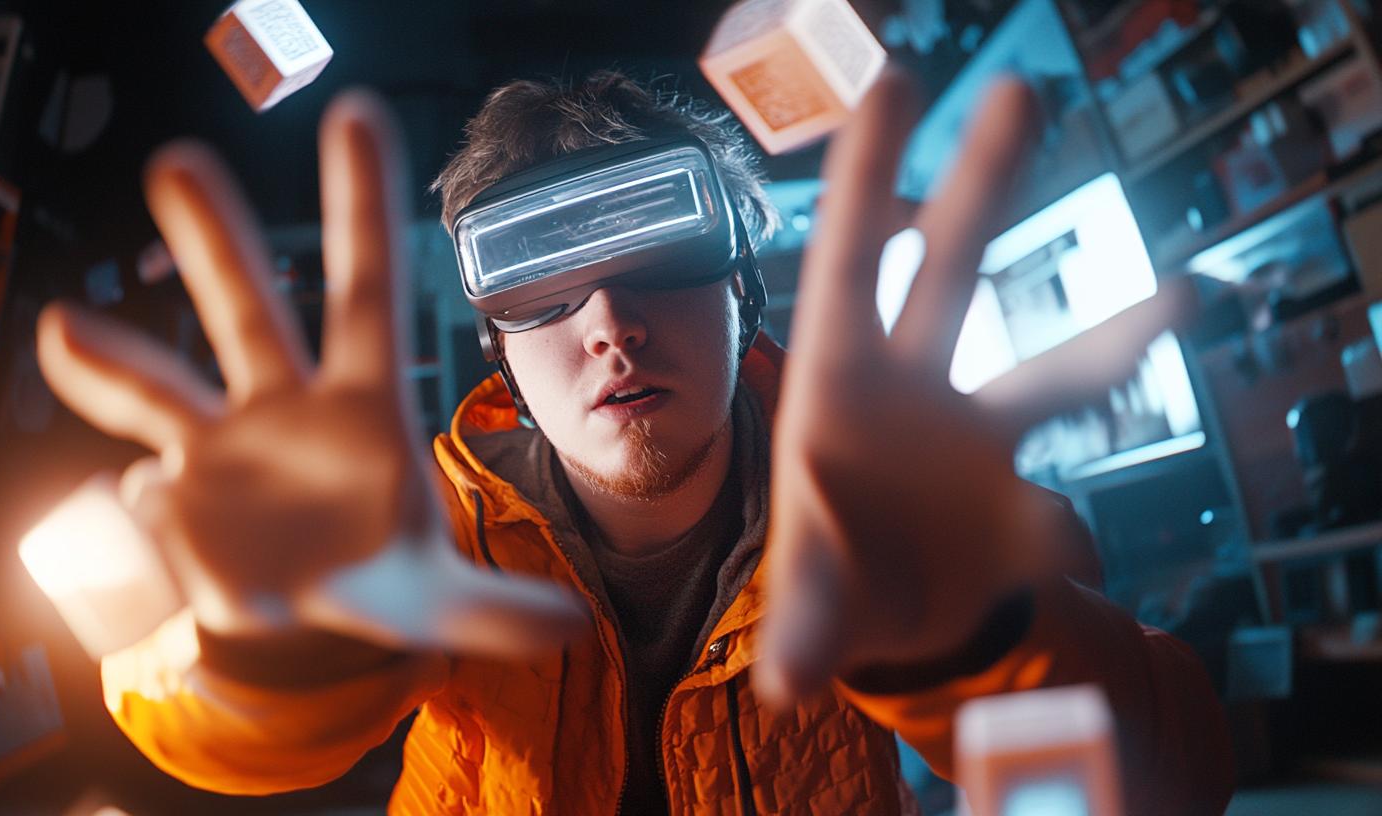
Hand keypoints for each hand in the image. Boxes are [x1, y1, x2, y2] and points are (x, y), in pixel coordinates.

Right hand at [37, 91, 586, 659]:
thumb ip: (497, 608)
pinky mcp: (175, 496)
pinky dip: (128, 500)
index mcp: (366, 405)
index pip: (369, 292)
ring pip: (162, 378)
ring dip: (111, 357)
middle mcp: (288, 404)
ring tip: (63, 330)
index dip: (363, 207)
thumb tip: (570, 624)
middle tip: (180, 162)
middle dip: (215, 241)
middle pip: (250, 309)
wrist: (309, 607)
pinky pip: (139, 488)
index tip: (357, 114)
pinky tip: (129, 503)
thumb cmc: (379, 573)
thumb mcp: (441, 600)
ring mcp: (223, 444)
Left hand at [754, 68, 1197, 702]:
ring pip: (1050, 364)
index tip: (890, 84)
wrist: (886, 620)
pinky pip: (1067, 488)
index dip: (866, 175)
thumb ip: (803, 627)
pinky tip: (1084, 525)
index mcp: (836, 384)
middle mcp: (912, 387)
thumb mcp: (810, 597)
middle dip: (980, 183)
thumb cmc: (830, 579)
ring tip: (1183, 295)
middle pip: (949, 268)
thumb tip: (786, 683)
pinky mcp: (1023, 484)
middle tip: (1021, 89)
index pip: (848, 263)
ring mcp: (974, 430)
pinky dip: (1081, 510)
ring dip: (1114, 335)